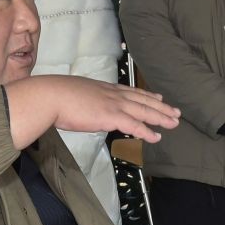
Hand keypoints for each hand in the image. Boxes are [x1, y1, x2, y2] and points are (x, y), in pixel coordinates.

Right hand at [4, 75, 180, 148]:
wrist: (50, 96)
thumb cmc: (54, 96)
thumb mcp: (74, 93)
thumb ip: (84, 100)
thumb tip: (82, 106)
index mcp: (103, 88)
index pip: (130, 91)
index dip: (146, 95)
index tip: (158, 97)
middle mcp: (112, 93)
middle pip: (142, 100)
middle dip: (161, 106)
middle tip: (175, 111)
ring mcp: (113, 104)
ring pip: (144, 110)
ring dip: (160, 117)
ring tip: (174, 123)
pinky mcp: (110, 116)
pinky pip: (134, 124)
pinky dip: (147, 131)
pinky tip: (156, 137)